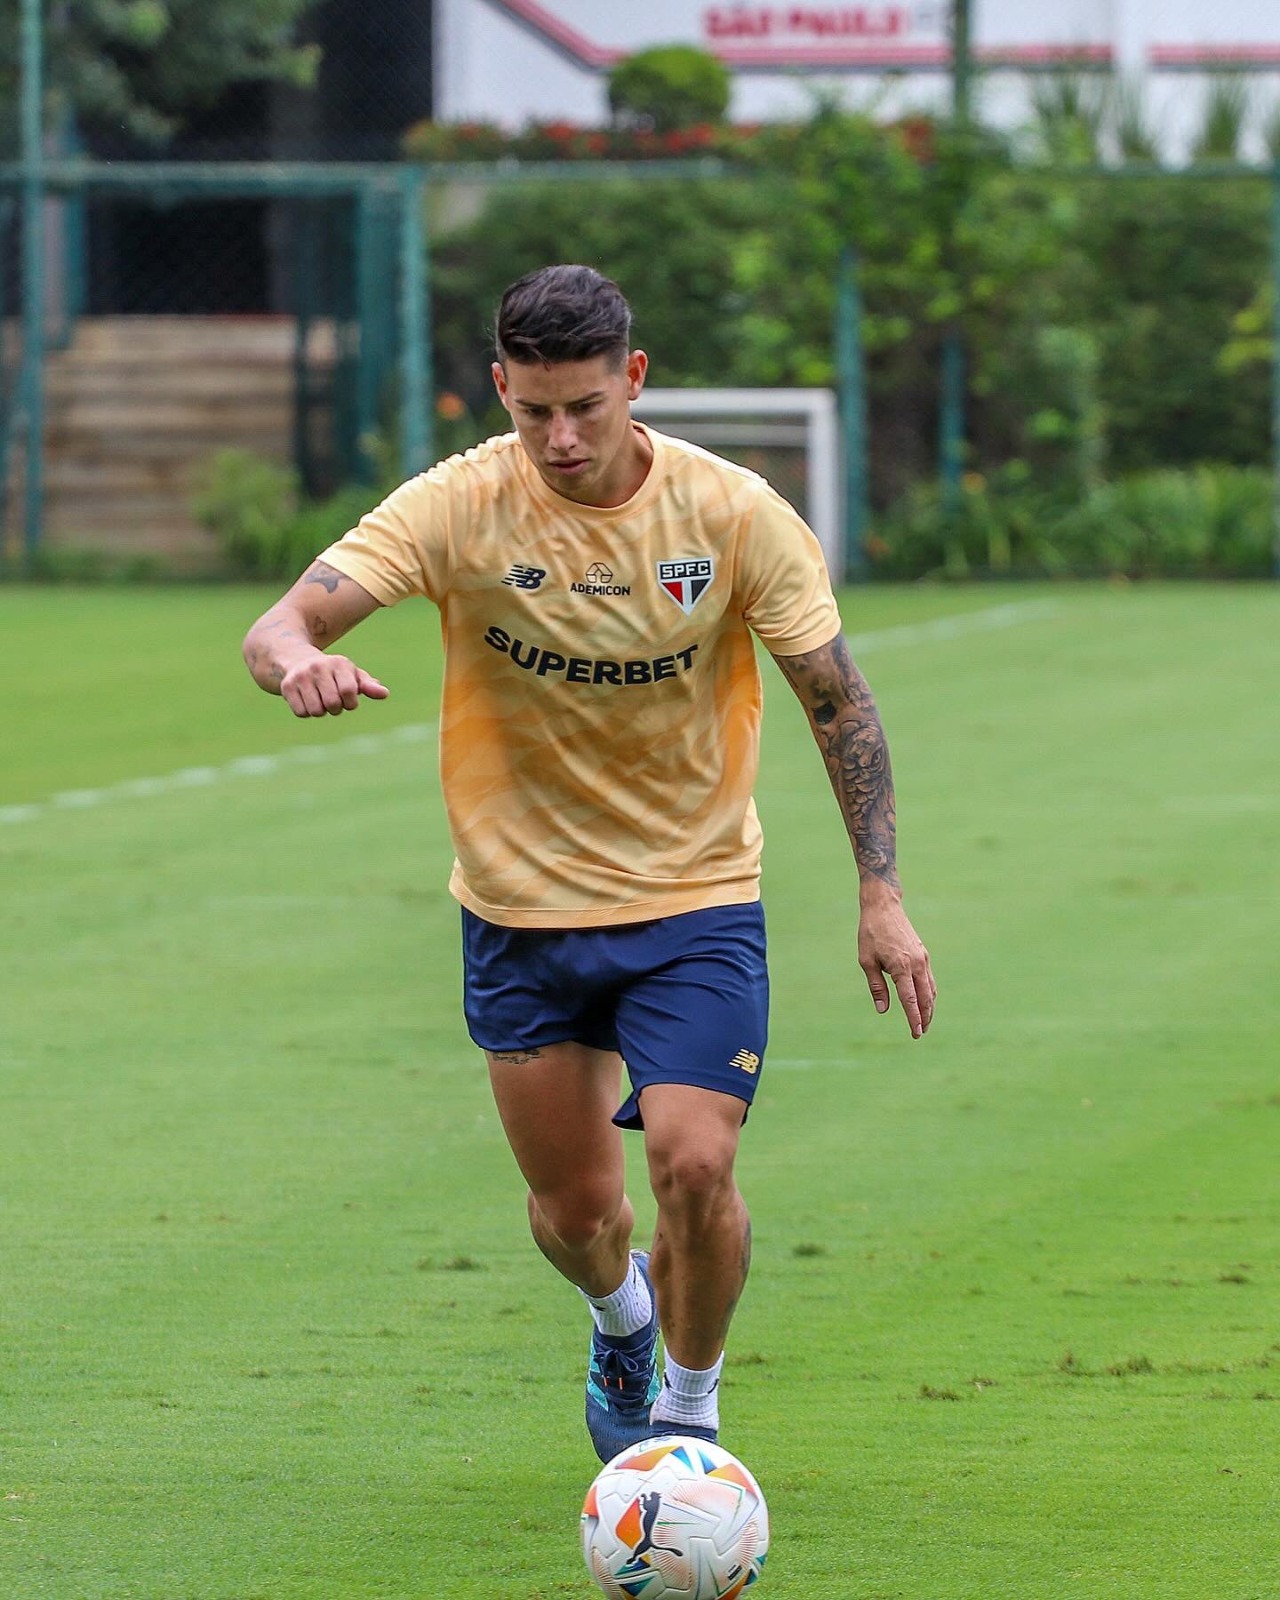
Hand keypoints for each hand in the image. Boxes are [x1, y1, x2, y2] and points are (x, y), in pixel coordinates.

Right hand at [279, 652, 388, 717]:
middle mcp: (318, 667)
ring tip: (320, 699)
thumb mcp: (352, 675)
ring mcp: (301, 676)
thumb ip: (368, 685)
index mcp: (339, 664)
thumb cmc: (333, 673)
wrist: (298, 660)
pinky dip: (306, 712)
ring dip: (321, 712)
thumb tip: (384, 694)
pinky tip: (306, 700)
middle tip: (332, 701)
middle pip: (332, 704)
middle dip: (336, 709)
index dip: (350, 703)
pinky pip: (301, 712)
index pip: (349, 692)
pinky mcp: (286, 686)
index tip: (348, 700)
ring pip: (316, 711)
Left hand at [858, 895, 934, 1039]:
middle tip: (920, 1033)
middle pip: (925, 997)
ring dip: (929, 1007)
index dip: (914, 1018)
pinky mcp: (923, 954)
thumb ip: (876, 986)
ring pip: (930, 989)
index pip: (910, 999)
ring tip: (925, 1022)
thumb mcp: (866, 961)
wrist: (884, 907)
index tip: (916, 1032)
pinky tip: (925, 1001)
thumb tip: (882, 1010)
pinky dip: (929, 993)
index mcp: (901, 966)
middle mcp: (916, 964)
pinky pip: (929, 979)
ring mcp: (923, 959)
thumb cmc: (871, 934)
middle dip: (925, 1017)